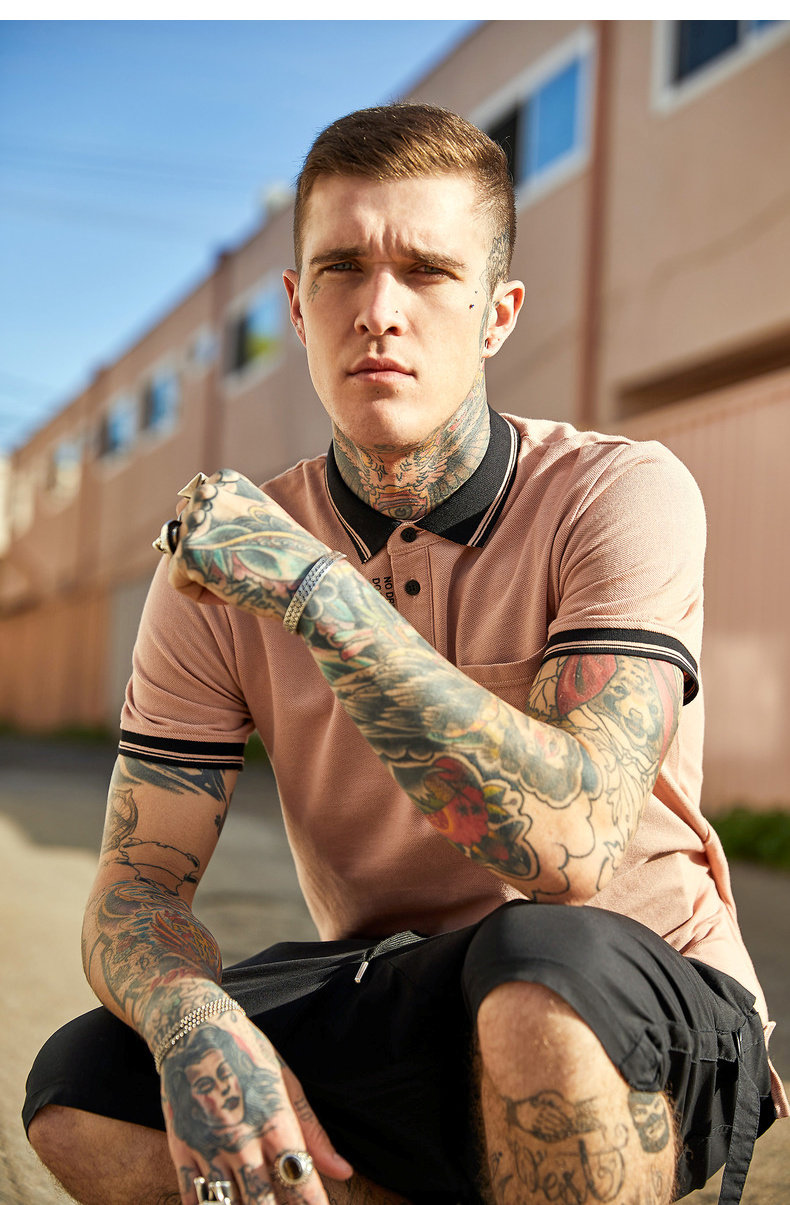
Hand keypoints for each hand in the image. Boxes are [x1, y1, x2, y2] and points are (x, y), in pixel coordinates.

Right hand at [160, 1010, 352, 1202]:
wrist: (190, 1027)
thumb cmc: (246, 1050)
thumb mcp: (285, 1081)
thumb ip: (312, 1131)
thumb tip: (343, 1171)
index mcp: (274, 1119)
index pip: (299, 1177)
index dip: (312, 1204)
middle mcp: (241, 1138)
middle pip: (262, 1201)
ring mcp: (208, 1146)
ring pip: (225, 1204)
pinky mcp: (181, 1149)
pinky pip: (192, 1197)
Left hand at [168, 470, 327, 618]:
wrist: (309, 579)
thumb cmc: (286, 556)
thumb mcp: (256, 519)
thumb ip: (222, 513)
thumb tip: (183, 524)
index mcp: (224, 479)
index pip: (195, 512)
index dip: (217, 540)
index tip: (245, 549)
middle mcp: (208, 491)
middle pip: (183, 534)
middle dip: (206, 557)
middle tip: (242, 566)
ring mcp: (197, 520)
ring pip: (180, 557)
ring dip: (203, 574)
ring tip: (237, 577)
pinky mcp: (187, 551)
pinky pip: (177, 580)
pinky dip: (199, 593)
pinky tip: (228, 592)